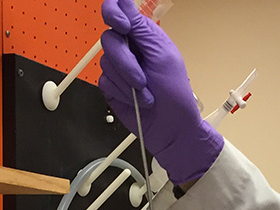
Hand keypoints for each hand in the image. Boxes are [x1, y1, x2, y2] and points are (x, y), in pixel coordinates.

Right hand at [98, 0, 223, 184]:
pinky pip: (103, 82)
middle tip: (143, 78)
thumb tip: (124, 5)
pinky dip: (122, 93)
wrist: (171, 128)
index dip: (113, 12)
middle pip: (109, 40)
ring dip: (127, 83)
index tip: (123, 27)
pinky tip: (136, 100)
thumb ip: (141, 31)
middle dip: (125, 62)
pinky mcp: (111, 86)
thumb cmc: (175, 95)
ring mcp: (119, 68)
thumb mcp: (163, 57)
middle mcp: (129, 49)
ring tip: (145, 93)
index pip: (119, 11)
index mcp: (144, 36)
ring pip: (105, 63)